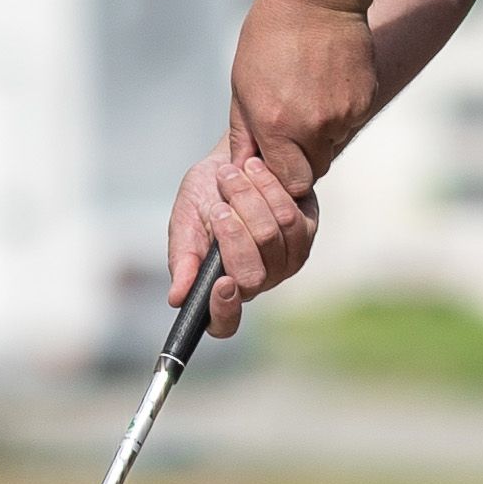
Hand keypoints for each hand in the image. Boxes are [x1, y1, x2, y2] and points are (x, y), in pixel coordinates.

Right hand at [165, 132, 321, 335]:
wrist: (236, 160)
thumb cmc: (204, 196)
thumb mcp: (185, 223)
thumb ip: (183, 258)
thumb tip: (177, 298)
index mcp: (220, 288)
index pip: (224, 323)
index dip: (224, 310)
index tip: (221, 283)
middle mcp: (256, 282)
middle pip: (252, 274)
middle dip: (231, 232)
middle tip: (217, 205)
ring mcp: (284, 262)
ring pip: (270, 239)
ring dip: (247, 200)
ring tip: (232, 175)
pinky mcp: (305, 235)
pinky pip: (291, 218)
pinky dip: (269, 189)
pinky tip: (256, 172)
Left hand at [228, 0, 383, 183]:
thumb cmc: (270, 37)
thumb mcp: (242, 85)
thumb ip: (244, 133)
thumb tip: (243, 169)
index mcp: (276, 126)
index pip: (291, 183)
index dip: (283, 177)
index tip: (276, 161)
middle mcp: (313, 126)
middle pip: (315, 171)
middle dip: (302, 160)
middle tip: (292, 130)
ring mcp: (343, 114)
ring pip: (334, 144)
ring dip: (322, 133)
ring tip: (308, 95)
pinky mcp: (365, 100)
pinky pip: (352, 121)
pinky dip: (341, 112)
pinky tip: (327, 82)